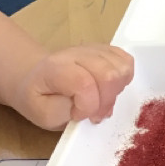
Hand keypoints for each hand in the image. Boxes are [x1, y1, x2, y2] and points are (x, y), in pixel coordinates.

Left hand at [13, 44, 133, 129]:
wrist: (38, 79)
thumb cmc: (40, 99)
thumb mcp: (42, 114)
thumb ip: (62, 112)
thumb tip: (88, 108)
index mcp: (56, 68)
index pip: (84, 84)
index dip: (88, 107)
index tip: (77, 116)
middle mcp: (76, 53)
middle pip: (108, 75)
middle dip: (106, 101)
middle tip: (95, 113)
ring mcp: (93, 49)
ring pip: (122, 68)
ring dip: (116, 91)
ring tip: (101, 100)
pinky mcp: (107, 50)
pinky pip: (126, 62)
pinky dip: (123, 79)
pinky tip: (110, 88)